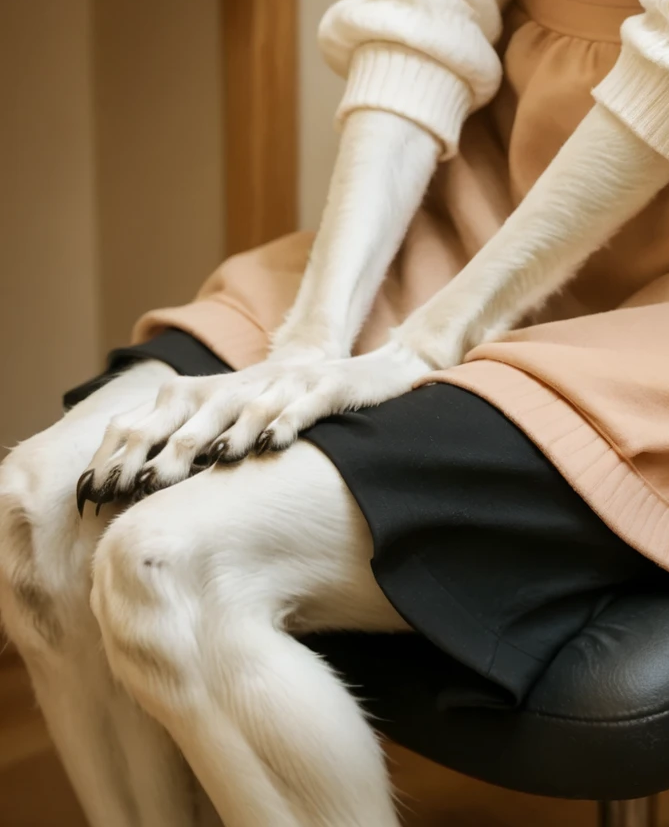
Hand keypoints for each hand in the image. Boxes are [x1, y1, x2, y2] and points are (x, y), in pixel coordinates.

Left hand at [75, 339, 429, 511]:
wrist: (370, 372)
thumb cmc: (294, 406)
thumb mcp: (244, 421)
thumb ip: (201, 444)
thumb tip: (142, 490)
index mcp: (220, 393)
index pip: (162, 414)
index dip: (132, 447)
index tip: (104, 487)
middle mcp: (248, 384)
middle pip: (198, 410)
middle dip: (169, 447)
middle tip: (143, 484)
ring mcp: (288, 383)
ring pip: (250, 406)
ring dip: (229, 433)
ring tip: (211, 460)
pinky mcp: (327, 386)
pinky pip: (304, 403)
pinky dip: (287, 421)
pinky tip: (275, 444)